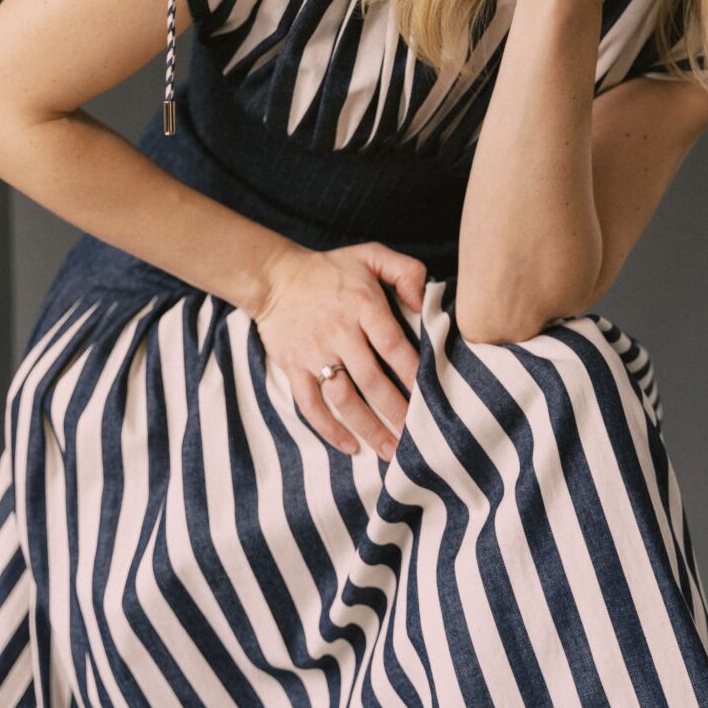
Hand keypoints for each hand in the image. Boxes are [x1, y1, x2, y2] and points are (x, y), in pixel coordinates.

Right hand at [251, 241, 426, 459]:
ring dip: (368, 428)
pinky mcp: (293, 367)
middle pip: (372, 380)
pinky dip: (329, 429)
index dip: (414, 373)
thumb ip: (406, 271)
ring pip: (343, 398)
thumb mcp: (371, 254)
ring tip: (390, 452)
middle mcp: (339, 331)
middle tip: (418, 438)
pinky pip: (310, 405)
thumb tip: (422, 301)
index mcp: (362, 304)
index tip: (432, 397)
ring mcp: (314, 352)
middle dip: (397, 412)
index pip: (393, 344)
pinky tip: (349, 446)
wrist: (274, 276)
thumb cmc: (331, 269)